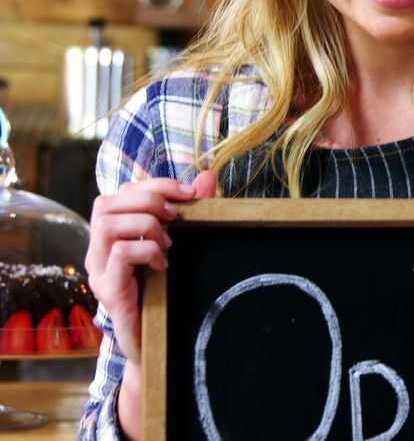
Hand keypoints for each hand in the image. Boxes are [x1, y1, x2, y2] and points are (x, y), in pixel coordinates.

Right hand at [85, 170, 216, 365]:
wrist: (159, 344)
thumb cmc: (167, 292)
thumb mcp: (180, 246)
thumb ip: (190, 210)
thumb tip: (207, 176)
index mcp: (113, 235)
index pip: (121, 192)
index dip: (155, 185)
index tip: (190, 193)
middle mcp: (98, 250)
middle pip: (106, 202)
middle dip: (148, 199)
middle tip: (176, 217)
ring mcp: (99, 271)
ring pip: (107, 224)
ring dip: (145, 225)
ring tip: (168, 244)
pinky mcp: (109, 291)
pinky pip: (120, 255)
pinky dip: (147, 251)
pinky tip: (164, 266)